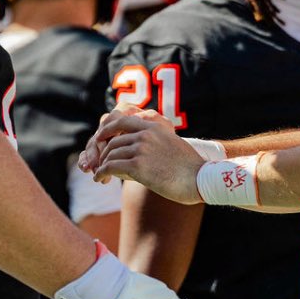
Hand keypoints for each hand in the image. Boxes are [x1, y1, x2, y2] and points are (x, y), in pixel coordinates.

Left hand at [89, 111, 205, 204]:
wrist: (200, 178)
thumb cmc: (190, 167)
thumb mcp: (173, 145)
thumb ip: (157, 142)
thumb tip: (147, 152)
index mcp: (154, 126)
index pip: (123, 120)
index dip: (108, 129)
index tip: (100, 137)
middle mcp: (146, 134)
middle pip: (114, 140)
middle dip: (103, 152)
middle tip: (99, 163)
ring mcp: (141, 148)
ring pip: (111, 154)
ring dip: (102, 164)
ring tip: (100, 174)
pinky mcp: (138, 165)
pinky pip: (111, 166)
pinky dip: (102, 172)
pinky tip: (100, 178)